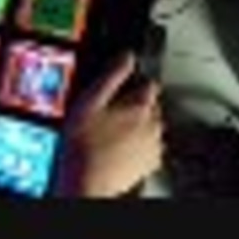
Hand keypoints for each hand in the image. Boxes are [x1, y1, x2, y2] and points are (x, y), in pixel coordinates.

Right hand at [56, 52, 164, 197]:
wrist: (86, 182)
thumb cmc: (83, 145)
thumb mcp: (89, 100)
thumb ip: (112, 75)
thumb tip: (127, 57)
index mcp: (141, 106)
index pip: (149, 82)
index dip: (133, 81)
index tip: (122, 85)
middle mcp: (154, 125)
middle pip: (152, 105)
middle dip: (135, 104)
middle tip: (111, 111)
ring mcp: (154, 145)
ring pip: (152, 126)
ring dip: (138, 125)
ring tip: (112, 131)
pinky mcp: (150, 163)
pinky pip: (150, 146)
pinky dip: (139, 144)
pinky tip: (120, 146)